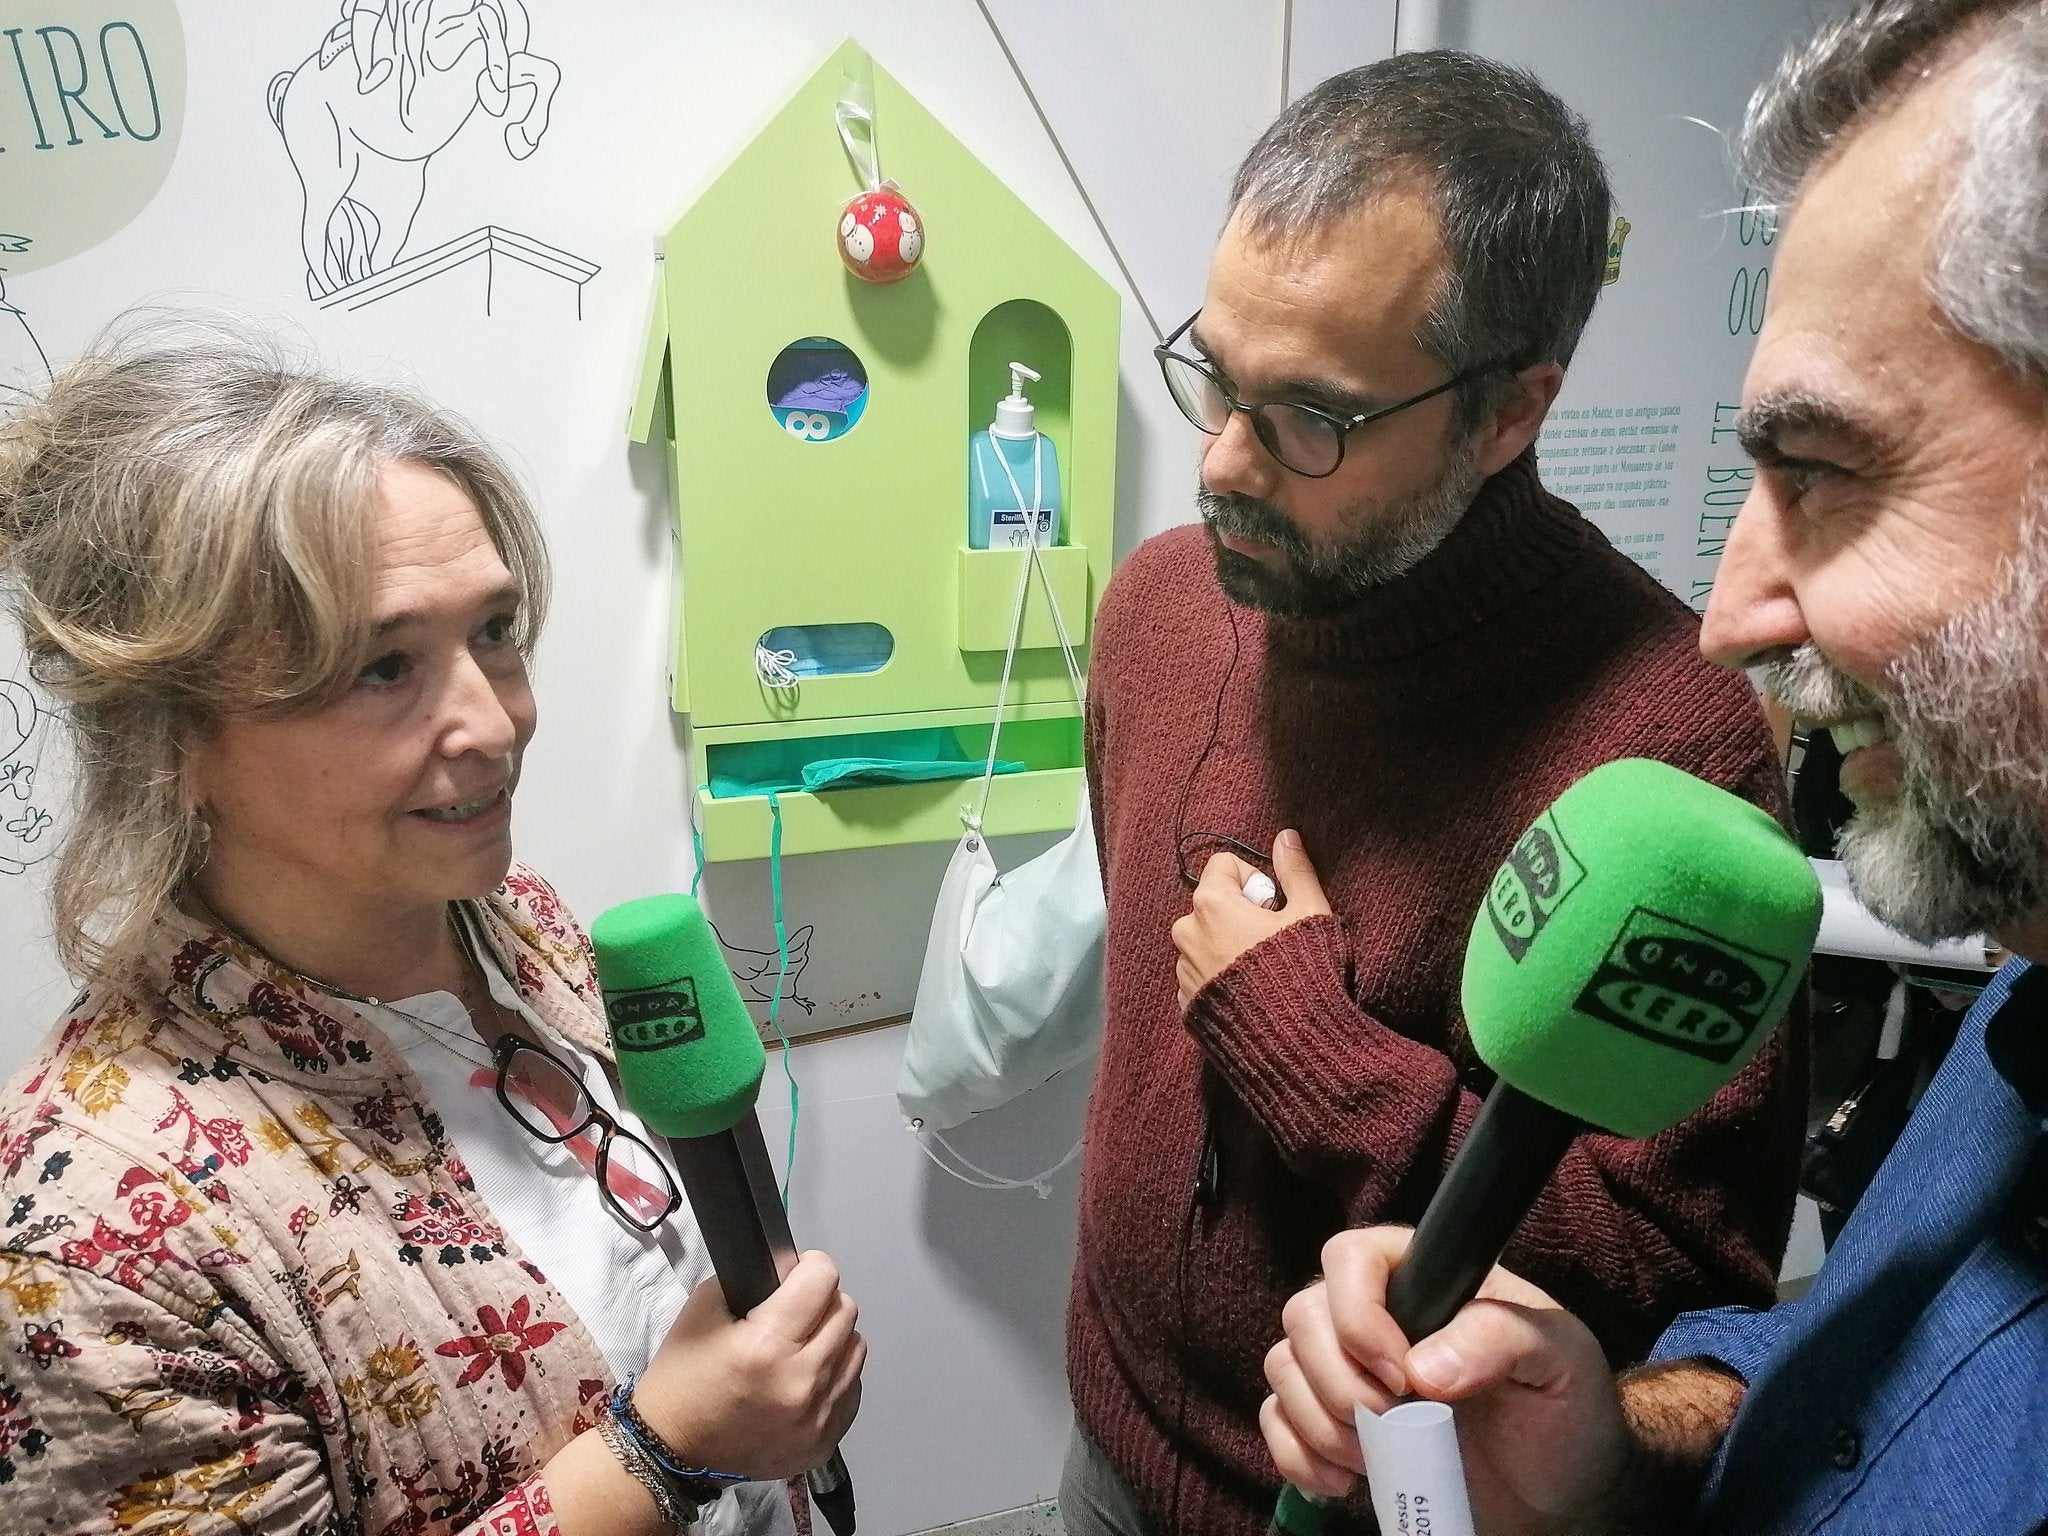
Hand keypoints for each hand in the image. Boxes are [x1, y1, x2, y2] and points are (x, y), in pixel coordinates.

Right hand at [631, 1250, 864, 1481]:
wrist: (672, 1452)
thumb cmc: (683, 1379)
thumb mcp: (702, 1310)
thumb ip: (753, 1280)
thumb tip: (794, 1270)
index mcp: (766, 1346)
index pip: (822, 1279)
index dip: (809, 1266)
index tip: (796, 1274)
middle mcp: (800, 1382)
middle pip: (845, 1311)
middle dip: (821, 1301)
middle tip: (795, 1312)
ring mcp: (817, 1417)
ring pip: (856, 1348)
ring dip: (833, 1339)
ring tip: (802, 1347)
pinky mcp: (825, 1442)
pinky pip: (851, 1389)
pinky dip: (834, 1377)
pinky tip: (805, 1380)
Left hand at [1171, 830, 1331, 1008]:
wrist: (1290, 1045)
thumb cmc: (1304, 973)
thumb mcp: (1311, 914)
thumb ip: (1296, 871)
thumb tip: (1285, 835)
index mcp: (1211, 903)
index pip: (1222, 864)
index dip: (1254, 878)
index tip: (1274, 905)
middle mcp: (1186, 933)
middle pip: (1212, 903)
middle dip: (1240, 912)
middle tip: (1273, 939)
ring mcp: (1183, 971)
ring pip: (1204, 940)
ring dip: (1228, 945)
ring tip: (1263, 971)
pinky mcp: (1186, 1004)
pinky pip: (1201, 975)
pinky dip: (1221, 976)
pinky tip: (1251, 994)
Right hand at [1262, 1228, 1628, 1533]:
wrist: (1561, 1494)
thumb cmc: (1565, 1410)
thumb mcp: (1560, 1360)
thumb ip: (1502, 1339)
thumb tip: (1425, 1367)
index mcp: (1424, 1278)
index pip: (1351, 1257)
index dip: (1357, 1314)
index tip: (1401, 1376)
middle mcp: (1375, 1314)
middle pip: (1304, 1316)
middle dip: (1338, 1381)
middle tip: (1396, 1423)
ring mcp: (1348, 1370)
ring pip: (1283, 1368)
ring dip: (1319, 1422)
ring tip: (1375, 1459)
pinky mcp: (1332, 1423)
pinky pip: (1276, 1422)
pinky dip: (1297, 1455)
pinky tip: (1343, 1483)